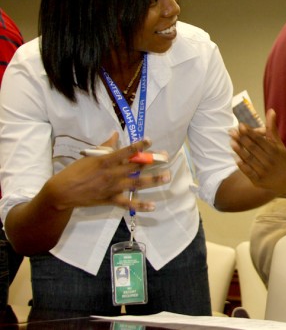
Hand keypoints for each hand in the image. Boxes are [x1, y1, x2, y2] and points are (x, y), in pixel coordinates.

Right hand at [44, 132, 169, 211]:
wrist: (63, 192)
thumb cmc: (75, 171)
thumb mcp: (90, 156)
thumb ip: (105, 146)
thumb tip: (115, 135)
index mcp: (106, 161)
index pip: (126, 151)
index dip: (139, 146)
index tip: (150, 141)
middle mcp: (112, 174)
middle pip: (136, 166)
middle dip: (152, 161)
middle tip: (166, 157)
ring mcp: (113, 187)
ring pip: (137, 183)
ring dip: (154, 180)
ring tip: (167, 176)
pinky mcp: (111, 200)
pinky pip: (128, 203)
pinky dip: (140, 205)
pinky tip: (153, 205)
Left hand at [230, 108, 285, 194]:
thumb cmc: (280, 158)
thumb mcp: (278, 144)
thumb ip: (272, 128)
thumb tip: (271, 110)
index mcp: (274, 150)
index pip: (259, 139)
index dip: (249, 132)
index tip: (240, 125)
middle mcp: (269, 160)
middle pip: (252, 148)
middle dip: (241, 139)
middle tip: (231, 131)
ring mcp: (264, 171)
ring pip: (249, 159)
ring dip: (239, 150)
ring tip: (231, 141)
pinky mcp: (259, 180)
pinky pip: (248, 172)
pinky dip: (241, 165)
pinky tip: (234, 157)